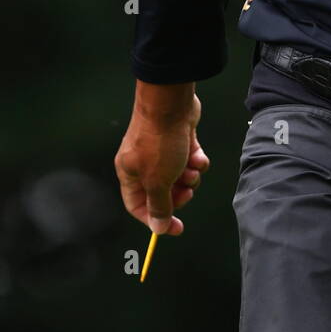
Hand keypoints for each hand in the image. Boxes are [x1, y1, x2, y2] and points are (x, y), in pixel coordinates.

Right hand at [114, 83, 208, 234]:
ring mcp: (162, 150)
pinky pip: (190, 159)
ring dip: (190, 176)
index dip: (155, 220)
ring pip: (179, 176)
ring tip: (192, 168)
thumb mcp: (158, 181)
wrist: (171, 103)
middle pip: (162, 192)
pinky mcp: (179, 139)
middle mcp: (143, 163)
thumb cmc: (159, 141)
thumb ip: (159, 206)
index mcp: (130, 173)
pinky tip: (198, 155)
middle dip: (178, 195)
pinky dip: (196, 160)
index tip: (175, 228)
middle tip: (188, 192)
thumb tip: (158, 228)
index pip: (138, 206)